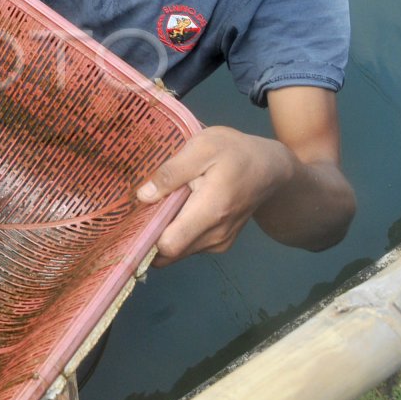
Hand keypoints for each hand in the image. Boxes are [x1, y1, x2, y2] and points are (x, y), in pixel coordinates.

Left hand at [136, 126, 294, 266]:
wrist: (271, 169)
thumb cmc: (235, 153)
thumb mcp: (202, 147)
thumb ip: (172, 172)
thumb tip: (143, 196)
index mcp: (210, 212)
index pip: (169, 245)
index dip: (144, 238)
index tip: (129, 220)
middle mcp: (215, 236)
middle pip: (168, 252)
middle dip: (148, 235)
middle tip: (136, 211)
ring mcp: (218, 243)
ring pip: (177, 251)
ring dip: (162, 234)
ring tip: (155, 206)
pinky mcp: (219, 243)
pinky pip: (187, 246)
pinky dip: (175, 233)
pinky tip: (171, 211)